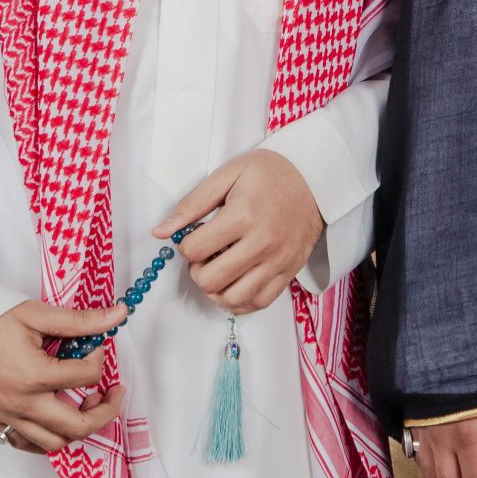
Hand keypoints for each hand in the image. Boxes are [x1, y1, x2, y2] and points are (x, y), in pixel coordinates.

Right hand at [0, 298, 128, 452]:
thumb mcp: (36, 315)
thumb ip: (80, 320)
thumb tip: (119, 315)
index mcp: (35, 377)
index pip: (87, 376)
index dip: (99, 356)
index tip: (92, 343)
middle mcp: (23, 405)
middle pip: (78, 426)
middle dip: (106, 410)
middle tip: (114, 392)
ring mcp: (10, 418)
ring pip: (56, 442)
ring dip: (79, 427)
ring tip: (87, 404)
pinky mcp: (0, 423)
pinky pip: (30, 445)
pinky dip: (51, 438)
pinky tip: (60, 418)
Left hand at [158, 148, 323, 314]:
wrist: (315, 180)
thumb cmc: (270, 174)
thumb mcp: (228, 175)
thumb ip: (192, 204)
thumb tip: (160, 232)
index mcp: (244, 215)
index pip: (195, 250)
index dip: (185, 245)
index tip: (195, 235)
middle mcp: (262, 242)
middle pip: (210, 280)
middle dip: (197, 271)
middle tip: (205, 255)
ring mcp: (278, 261)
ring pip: (232, 299)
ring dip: (216, 290)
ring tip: (219, 270)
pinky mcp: (288, 272)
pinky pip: (258, 303)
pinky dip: (239, 301)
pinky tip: (234, 284)